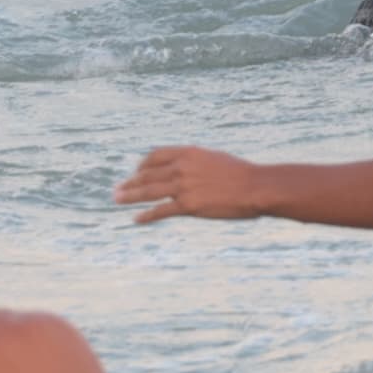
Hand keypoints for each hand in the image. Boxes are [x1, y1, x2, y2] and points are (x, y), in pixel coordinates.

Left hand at [116, 147, 262, 222]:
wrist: (255, 187)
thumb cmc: (241, 174)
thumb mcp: (215, 159)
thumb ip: (196, 162)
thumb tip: (187, 167)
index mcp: (189, 153)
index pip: (156, 156)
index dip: (142, 165)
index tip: (135, 172)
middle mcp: (182, 167)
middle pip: (147, 174)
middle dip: (130, 182)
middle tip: (117, 189)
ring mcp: (184, 186)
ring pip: (148, 191)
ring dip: (130, 196)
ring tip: (117, 200)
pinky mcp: (188, 205)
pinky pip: (160, 210)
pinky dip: (146, 216)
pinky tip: (136, 219)